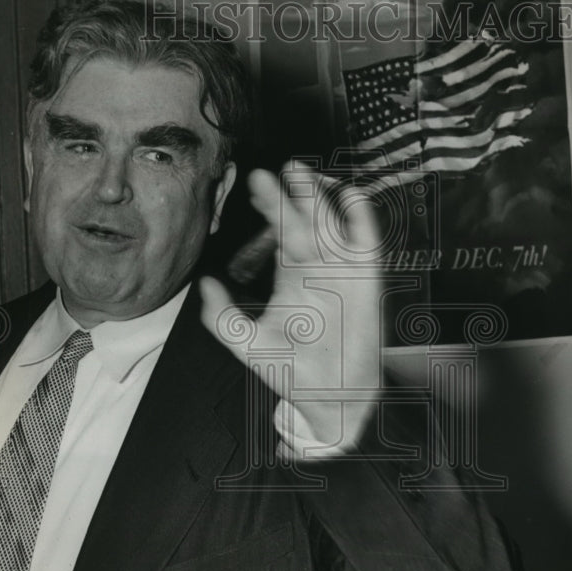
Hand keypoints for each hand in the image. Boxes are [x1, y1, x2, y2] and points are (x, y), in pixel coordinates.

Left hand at [200, 163, 383, 454]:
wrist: (333, 396)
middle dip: (287, 195)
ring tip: (300, 174)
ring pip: (331, 220)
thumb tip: (204, 283)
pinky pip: (366, 237)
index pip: (278, 229)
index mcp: (291, 274)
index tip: (253, 185)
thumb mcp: (248, 344)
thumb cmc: (293, 370)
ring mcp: (343, 269)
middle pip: (302, 218)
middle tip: (268, 174)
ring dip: (319, 196)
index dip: (268, 205)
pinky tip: (345, 195)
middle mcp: (317, 265)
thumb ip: (222, 317)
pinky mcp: (367, 277)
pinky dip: (360, 215)